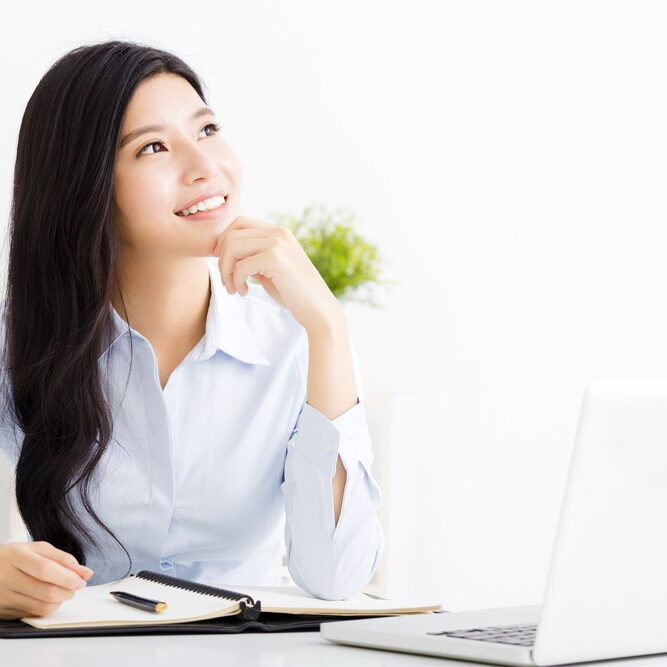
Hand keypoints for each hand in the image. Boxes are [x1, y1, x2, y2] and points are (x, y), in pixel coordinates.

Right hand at [0, 541, 93, 619]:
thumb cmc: (15, 557)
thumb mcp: (37, 550)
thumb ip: (63, 559)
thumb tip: (86, 573)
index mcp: (16, 556)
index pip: (45, 569)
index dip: (67, 577)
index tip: (81, 580)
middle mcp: (6, 577)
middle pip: (46, 591)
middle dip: (68, 590)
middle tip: (75, 585)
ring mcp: (3, 597)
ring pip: (42, 606)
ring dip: (60, 600)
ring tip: (63, 590)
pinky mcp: (3, 612)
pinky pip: (33, 614)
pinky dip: (47, 607)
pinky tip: (47, 597)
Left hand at [213, 216, 342, 332]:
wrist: (318, 309)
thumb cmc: (294, 293)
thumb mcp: (270, 269)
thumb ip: (252, 257)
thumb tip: (224, 253)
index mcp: (278, 233)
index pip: (239, 223)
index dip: (223, 243)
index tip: (225, 265)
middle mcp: (278, 233)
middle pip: (231, 235)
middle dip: (222, 260)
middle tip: (228, 282)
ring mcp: (278, 244)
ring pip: (232, 247)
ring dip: (226, 271)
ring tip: (234, 289)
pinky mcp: (276, 259)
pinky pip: (241, 266)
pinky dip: (236, 281)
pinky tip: (244, 292)